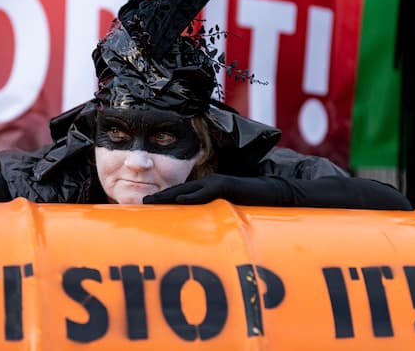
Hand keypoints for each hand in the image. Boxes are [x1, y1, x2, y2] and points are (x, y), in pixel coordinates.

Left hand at [143, 174, 292, 204]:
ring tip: (152, 201)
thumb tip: (198, 232)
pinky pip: (206, 192)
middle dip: (160, 197)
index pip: (181, 196)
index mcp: (206, 190)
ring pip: (188, 190)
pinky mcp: (226, 185)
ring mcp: (216, 183)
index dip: (164, 200)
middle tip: (141, 203)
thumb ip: (212, 217)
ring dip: (169, 196)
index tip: (146, 207)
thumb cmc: (249, 205)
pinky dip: (192, 197)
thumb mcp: (226, 212)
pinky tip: (179, 201)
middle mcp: (208, 184)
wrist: (273, 193)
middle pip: (179, 191)